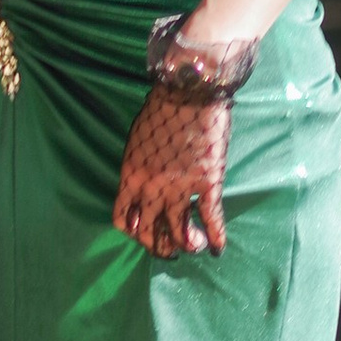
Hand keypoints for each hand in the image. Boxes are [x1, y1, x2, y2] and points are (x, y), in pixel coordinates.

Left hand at [112, 84, 232, 261]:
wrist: (190, 90)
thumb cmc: (162, 108)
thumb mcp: (137, 139)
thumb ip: (139, 167)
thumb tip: (143, 187)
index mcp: (131, 176)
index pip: (122, 220)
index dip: (133, 233)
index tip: (144, 234)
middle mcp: (151, 188)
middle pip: (149, 234)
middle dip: (159, 248)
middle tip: (169, 250)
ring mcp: (180, 188)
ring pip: (180, 235)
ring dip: (187, 246)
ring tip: (194, 246)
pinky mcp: (208, 183)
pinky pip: (211, 220)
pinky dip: (215, 238)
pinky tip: (217, 248)